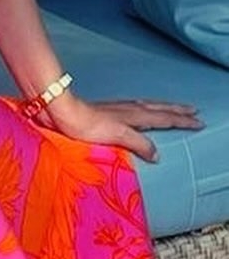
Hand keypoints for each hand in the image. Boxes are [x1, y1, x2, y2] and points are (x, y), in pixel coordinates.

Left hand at [41, 93, 203, 161]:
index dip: (181, 120)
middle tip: (193, 110)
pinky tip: (139, 110)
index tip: (198, 121)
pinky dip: (145, 108)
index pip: (163, 118)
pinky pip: (134, 107)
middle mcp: (127, 110)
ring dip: (162, 107)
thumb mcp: (116, 135)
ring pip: (146, 106)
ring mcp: (116, 109)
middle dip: (176, 111)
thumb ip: (138, 143)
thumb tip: (156, 153)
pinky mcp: (106, 111)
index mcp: (132, 116)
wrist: (60, 111)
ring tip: (172, 108)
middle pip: (158, 109)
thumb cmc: (84, 124)